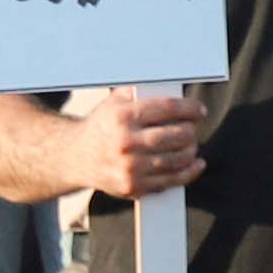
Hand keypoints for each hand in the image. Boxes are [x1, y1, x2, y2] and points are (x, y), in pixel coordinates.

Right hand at [82, 84, 208, 195]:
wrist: (74, 158)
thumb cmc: (101, 127)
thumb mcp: (113, 103)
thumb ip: (139, 92)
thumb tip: (170, 85)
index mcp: (122, 117)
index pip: (168, 109)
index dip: (189, 108)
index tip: (198, 110)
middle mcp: (125, 142)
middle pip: (178, 134)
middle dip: (191, 130)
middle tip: (191, 128)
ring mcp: (130, 167)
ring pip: (179, 157)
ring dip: (191, 149)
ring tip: (190, 144)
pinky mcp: (134, 186)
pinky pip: (172, 179)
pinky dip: (189, 172)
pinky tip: (195, 163)